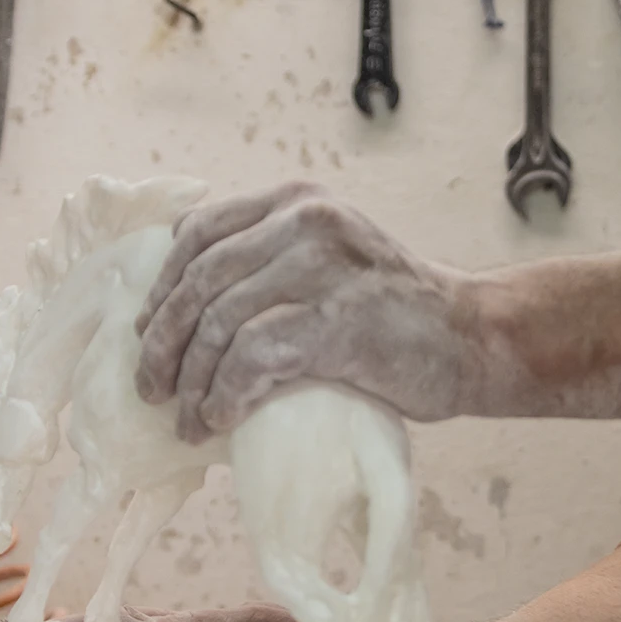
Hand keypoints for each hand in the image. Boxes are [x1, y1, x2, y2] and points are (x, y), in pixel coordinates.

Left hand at [133, 181, 479, 439]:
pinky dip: (225, 396)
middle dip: (162, 343)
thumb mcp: (329, 256)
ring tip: (187, 420)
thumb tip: (184, 309)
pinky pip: (252, 359)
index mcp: (296, 200)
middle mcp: (306, 222)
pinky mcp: (337, 322)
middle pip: (199, 281)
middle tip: (152, 389)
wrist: (472, 337)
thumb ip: (272, 259)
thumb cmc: (393, 312)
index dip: (161, 287)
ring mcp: (323, 269)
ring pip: (218, 324)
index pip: (199, 233)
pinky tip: (221, 419)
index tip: (148, 332)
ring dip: (192, 383)